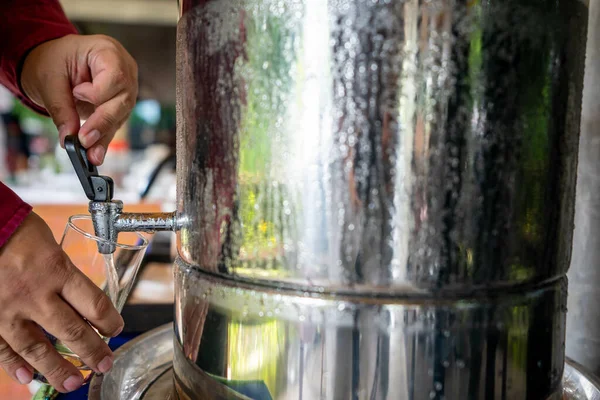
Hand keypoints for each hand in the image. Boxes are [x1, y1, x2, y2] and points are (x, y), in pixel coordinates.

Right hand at [0, 213, 123, 391]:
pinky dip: (15, 366)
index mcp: (57, 270)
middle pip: (72, 330)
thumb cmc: (16, 231)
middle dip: (92, 351)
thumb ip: (64, 272)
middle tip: (105, 364)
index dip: (109, 320)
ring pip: (38, 348)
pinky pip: (2, 349)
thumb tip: (80, 295)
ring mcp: (9, 310)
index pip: (93, 303)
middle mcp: (36, 294)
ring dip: (59, 368)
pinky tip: (30, 378)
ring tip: (75, 382)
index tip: (116, 330)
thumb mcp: (50, 245)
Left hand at [20, 34, 137, 164]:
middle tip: (85, 141)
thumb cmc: (53, 60)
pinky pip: (114, 123)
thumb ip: (61, 108)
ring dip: (104, 135)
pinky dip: (103, 138)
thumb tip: (69, 137)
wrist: (54, 63)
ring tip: (91, 154)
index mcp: (108, 52)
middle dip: (103, 122)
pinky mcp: (120, 104)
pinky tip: (96, 152)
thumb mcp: (50, 79)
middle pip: (122, 100)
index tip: (77, 94)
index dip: (98, 92)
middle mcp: (124, 69)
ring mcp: (125, 88)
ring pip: (120, 116)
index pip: (116, 77)